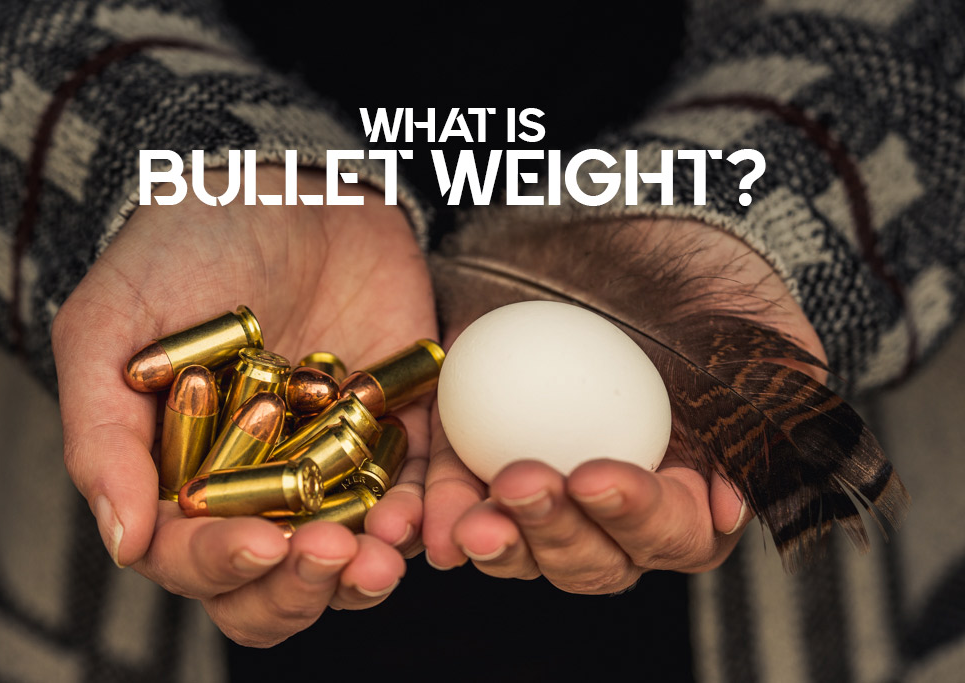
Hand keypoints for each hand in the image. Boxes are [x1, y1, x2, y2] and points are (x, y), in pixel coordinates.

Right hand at [53, 167, 436, 645]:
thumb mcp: (113, 327)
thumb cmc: (181, 249)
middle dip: (304, 586)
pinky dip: (431, 513)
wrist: (281, 183)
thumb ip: (103, 434)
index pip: (191, 558)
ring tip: (390, 549)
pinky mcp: (395, 430)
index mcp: (180, 478)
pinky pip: (419, 490)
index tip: (260, 544)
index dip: (222, 565)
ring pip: (353, 552)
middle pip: (277, 581)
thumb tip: (122, 542)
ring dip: (373, 566)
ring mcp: (330, 462)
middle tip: (335, 559)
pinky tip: (437, 516)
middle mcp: (256, 486)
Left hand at [423, 218, 825, 590]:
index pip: (674, 533)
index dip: (636, 516)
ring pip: (523, 544)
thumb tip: (731, 511)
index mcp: (692, 488)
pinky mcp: (485, 451)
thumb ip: (772, 417)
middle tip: (523, 484)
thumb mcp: (756, 333)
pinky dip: (443, 511)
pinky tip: (426, 516)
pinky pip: (460, 495)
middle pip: (593, 558)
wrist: (618, 223)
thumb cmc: (701, 274)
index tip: (596, 473)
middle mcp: (617, 500)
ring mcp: (549, 478)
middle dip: (558, 535)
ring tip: (469, 524)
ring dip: (497, 542)